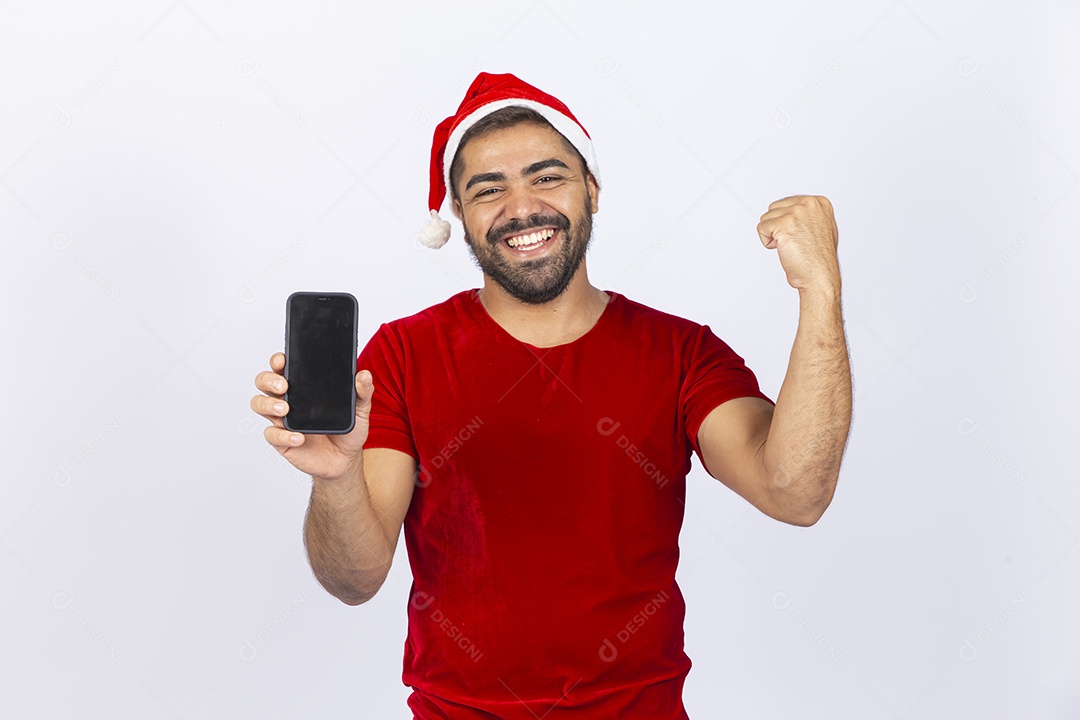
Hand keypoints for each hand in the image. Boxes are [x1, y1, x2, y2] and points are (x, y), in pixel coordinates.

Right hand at [250, 353, 373, 480]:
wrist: (345, 459)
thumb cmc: (346, 429)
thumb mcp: (359, 409)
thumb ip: (362, 392)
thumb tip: (364, 375)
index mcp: (303, 387)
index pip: (283, 367)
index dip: (278, 360)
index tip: (283, 360)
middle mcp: (288, 399)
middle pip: (264, 382)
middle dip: (268, 380)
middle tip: (283, 385)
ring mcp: (282, 420)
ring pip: (260, 404)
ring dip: (268, 404)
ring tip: (286, 410)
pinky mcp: (282, 440)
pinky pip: (272, 435)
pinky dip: (284, 435)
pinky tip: (299, 437)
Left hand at [757, 195, 839, 292]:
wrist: (820, 275)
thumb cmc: (818, 258)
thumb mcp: (820, 227)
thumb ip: (807, 215)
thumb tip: (791, 210)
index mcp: (818, 202)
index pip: (786, 203)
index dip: (786, 222)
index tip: (800, 235)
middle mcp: (808, 204)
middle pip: (774, 208)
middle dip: (777, 227)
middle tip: (793, 242)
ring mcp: (796, 212)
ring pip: (766, 218)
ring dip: (772, 235)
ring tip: (790, 246)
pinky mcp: (783, 224)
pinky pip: (761, 228)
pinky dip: (767, 242)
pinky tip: (783, 249)